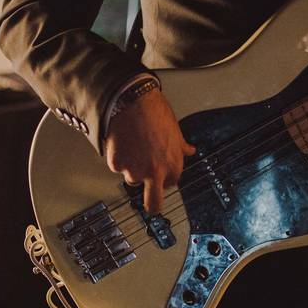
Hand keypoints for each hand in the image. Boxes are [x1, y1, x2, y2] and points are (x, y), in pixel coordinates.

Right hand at [105, 87, 195, 214]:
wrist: (132, 101)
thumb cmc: (155, 113)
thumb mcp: (176, 131)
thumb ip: (181, 147)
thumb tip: (190, 150)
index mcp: (173, 166)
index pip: (169, 185)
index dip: (163, 178)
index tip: (159, 173)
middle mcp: (155, 172)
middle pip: (154, 204)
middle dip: (152, 206)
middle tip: (149, 202)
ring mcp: (134, 170)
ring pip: (131, 178)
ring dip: (131, 167)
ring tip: (133, 144)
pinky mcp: (117, 165)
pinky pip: (116, 166)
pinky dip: (118, 156)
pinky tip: (122, 140)